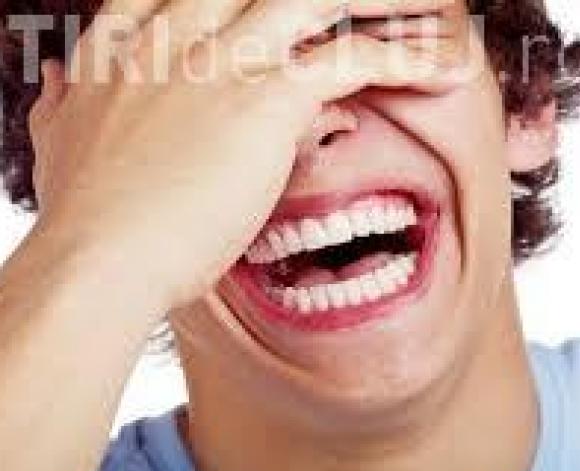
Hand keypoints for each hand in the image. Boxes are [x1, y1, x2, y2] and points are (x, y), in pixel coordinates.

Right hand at [28, 0, 458, 311]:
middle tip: (377, 2)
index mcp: (130, 39)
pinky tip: (447, 68)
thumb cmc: (85, 218)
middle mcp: (177, 32)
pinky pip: (355, 58)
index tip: (291, 8)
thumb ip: (66, 105)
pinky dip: (408, 58)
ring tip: (436, 7)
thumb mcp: (59, 143)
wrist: (95, 260)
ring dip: (387, 1)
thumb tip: (58, 86)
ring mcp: (220, 58)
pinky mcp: (264, 98)